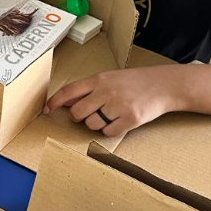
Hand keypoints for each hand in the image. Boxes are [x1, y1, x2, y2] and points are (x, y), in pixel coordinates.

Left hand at [43, 67, 176, 136]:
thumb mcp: (109, 78)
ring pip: (92, 124)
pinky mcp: (130, 119)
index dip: (55, 101)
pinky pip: (108, 133)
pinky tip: (120, 121)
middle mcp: (106, 92)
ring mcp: (118, 106)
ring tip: (110, 114)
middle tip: (89, 115)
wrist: (163, 85)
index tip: (46, 110)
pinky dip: (111, 130)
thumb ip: (88, 89)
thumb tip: (66, 102)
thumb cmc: (133, 82)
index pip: (69, 91)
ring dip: (97, 124)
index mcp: (99, 80)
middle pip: (78, 113)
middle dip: (79, 117)